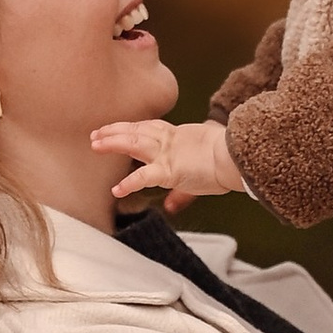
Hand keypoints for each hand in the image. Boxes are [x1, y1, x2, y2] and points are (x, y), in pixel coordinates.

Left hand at [90, 117, 241, 214]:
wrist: (237, 158)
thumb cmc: (227, 162)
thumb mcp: (201, 171)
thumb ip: (181, 191)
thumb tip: (171, 205)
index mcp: (178, 136)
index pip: (149, 128)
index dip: (132, 127)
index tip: (118, 127)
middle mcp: (169, 141)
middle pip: (136, 131)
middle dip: (115, 131)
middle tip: (96, 134)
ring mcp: (167, 153)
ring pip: (133, 143)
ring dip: (113, 142)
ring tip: (95, 144)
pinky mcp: (169, 170)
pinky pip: (144, 176)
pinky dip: (129, 183)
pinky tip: (116, 190)